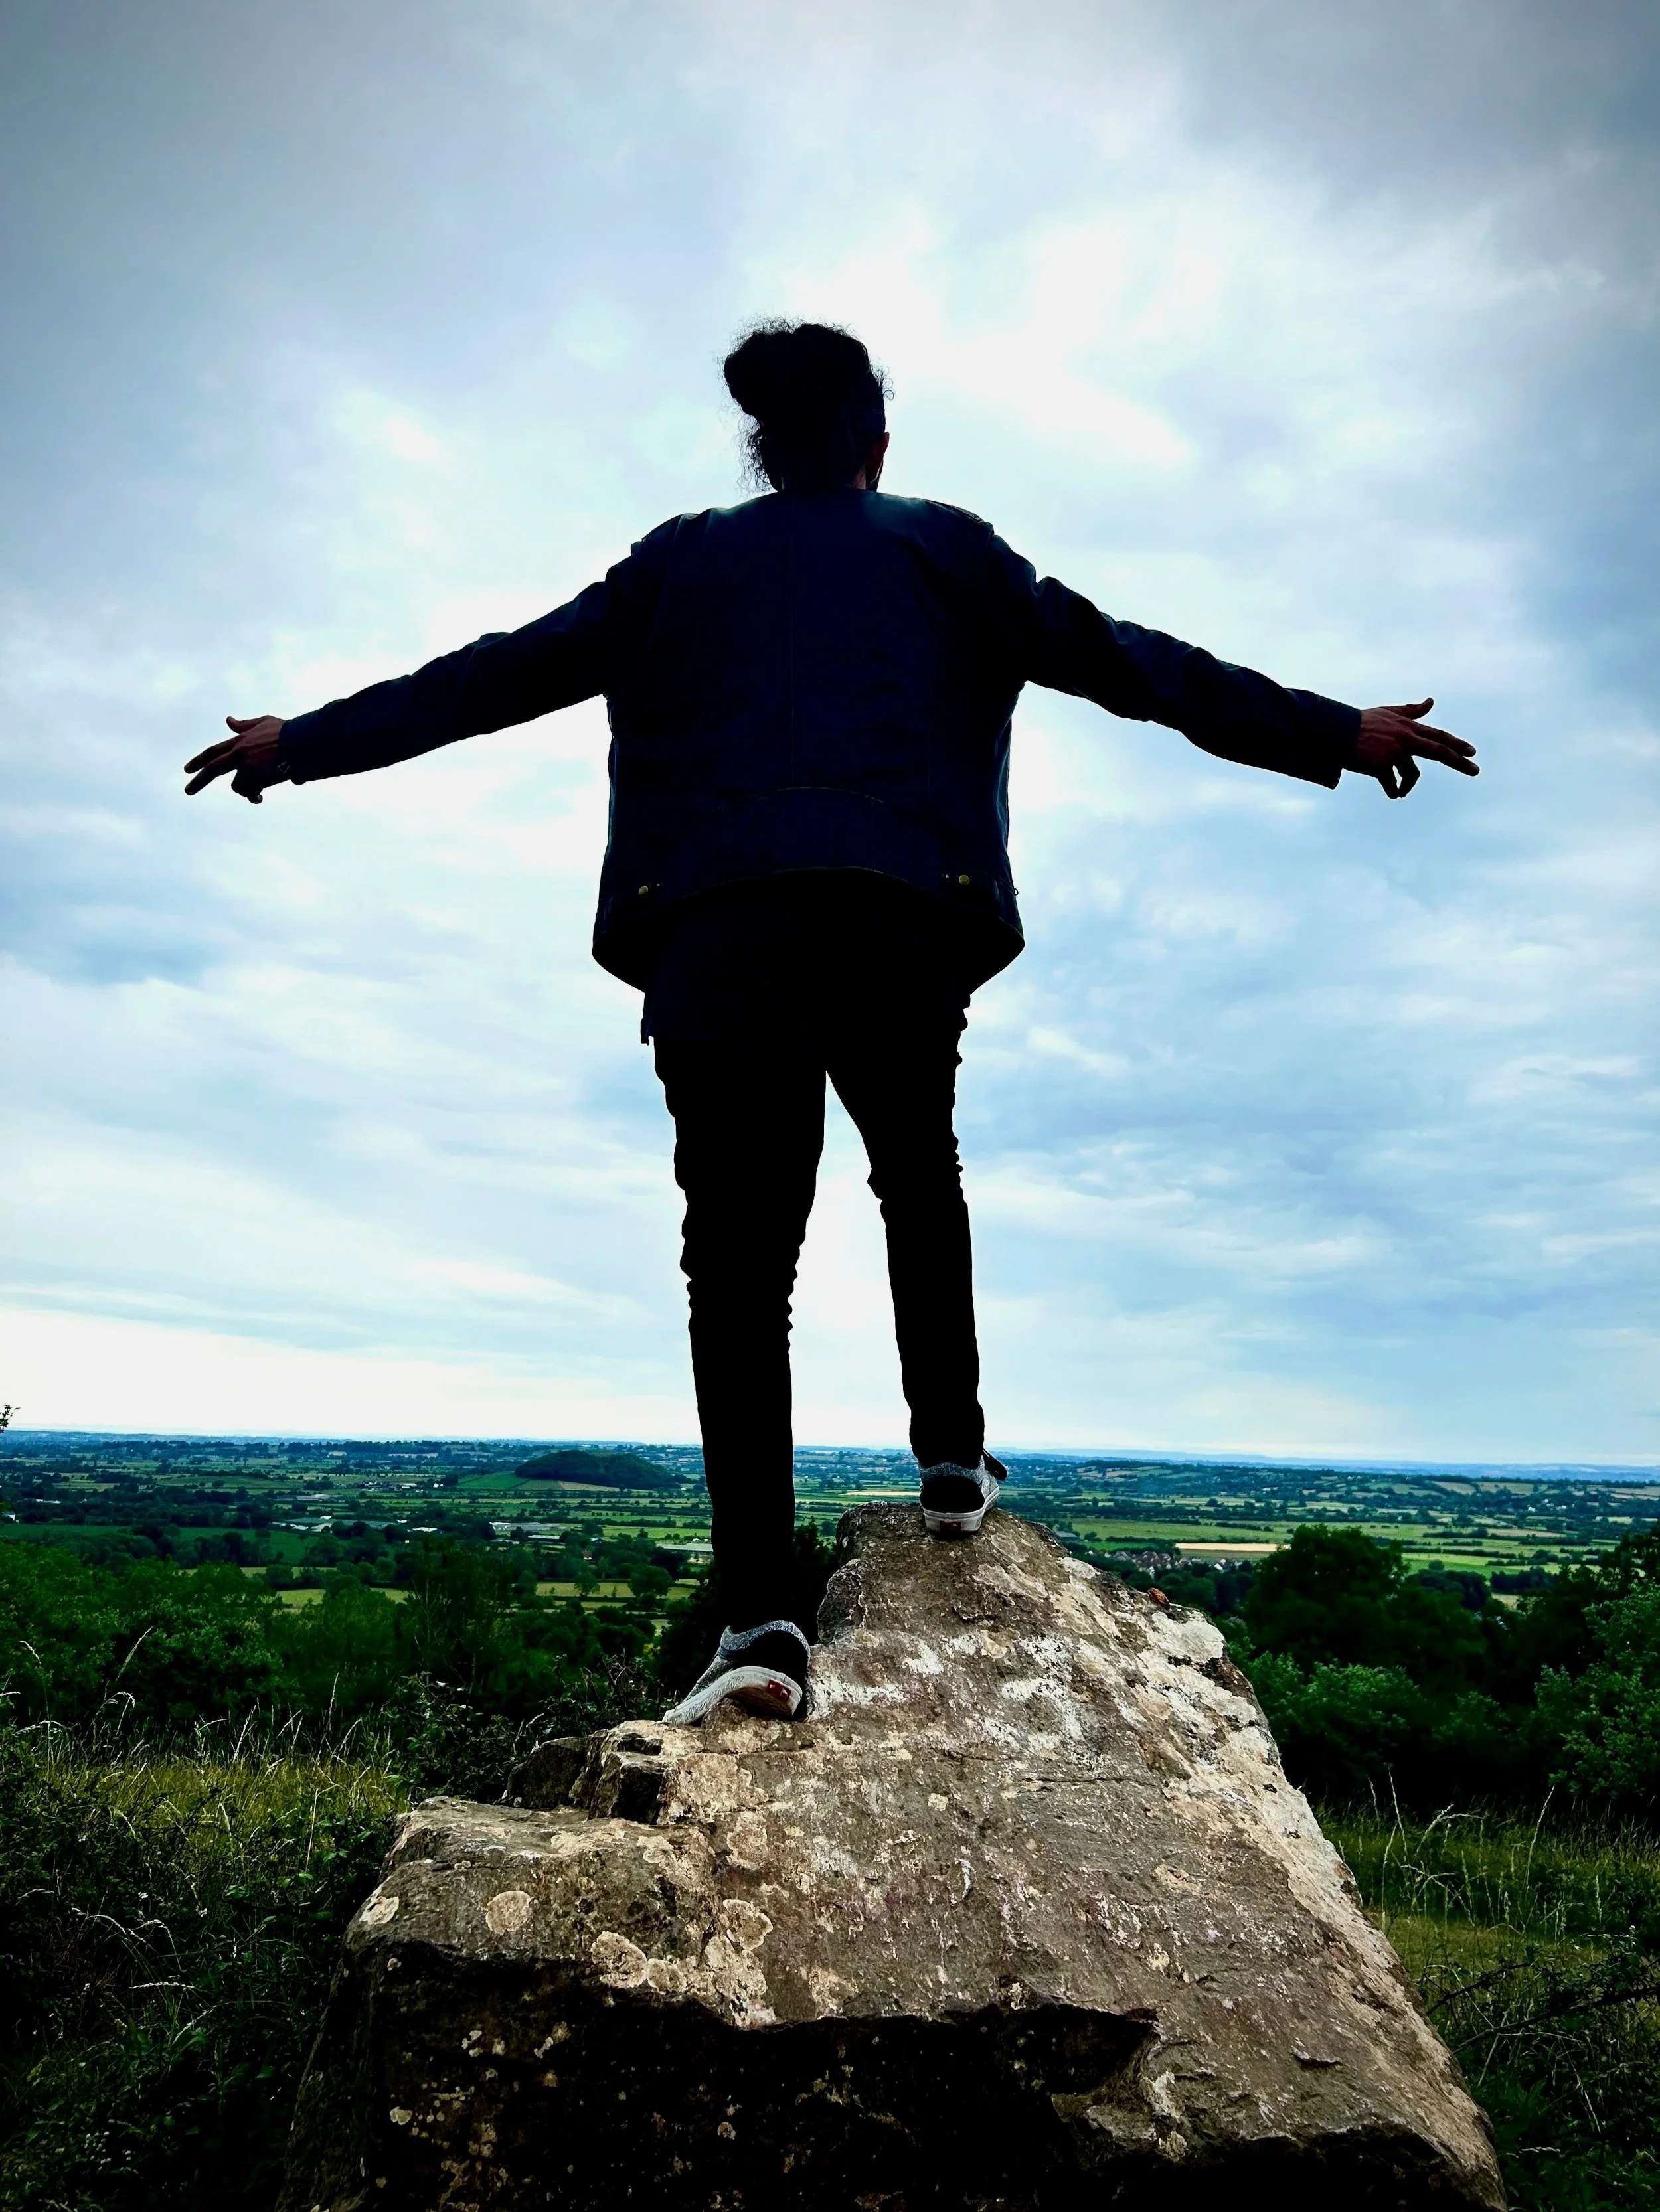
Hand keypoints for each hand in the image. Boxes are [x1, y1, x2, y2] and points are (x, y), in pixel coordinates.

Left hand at [184, 715, 290, 802]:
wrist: (302, 742)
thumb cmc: (287, 731)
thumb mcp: (263, 722)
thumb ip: (244, 725)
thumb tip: (228, 720)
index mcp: (239, 741)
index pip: (213, 751)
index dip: (199, 760)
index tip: (187, 769)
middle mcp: (239, 754)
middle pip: (212, 769)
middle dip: (198, 781)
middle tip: (188, 791)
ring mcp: (248, 768)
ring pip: (238, 786)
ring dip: (245, 789)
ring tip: (257, 793)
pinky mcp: (258, 779)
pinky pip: (251, 793)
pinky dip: (255, 795)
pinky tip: (260, 797)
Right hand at [1350, 699, 1477, 798]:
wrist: (1338, 730)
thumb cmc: (1362, 721)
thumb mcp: (1389, 712)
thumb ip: (1411, 710)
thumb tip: (1431, 701)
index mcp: (1408, 727)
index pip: (1438, 735)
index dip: (1456, 743)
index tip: (1472, 751)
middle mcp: (1405, 739)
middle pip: (1439, 751)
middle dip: (1459, 762)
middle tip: (1476, 771)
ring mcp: (1394, 753)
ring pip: (1411, 774)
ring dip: (1408, 785)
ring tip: (1401, 791)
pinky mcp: (1381, 766)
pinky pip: (1392, 783)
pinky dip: (1393, 790)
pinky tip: (1393, 794)